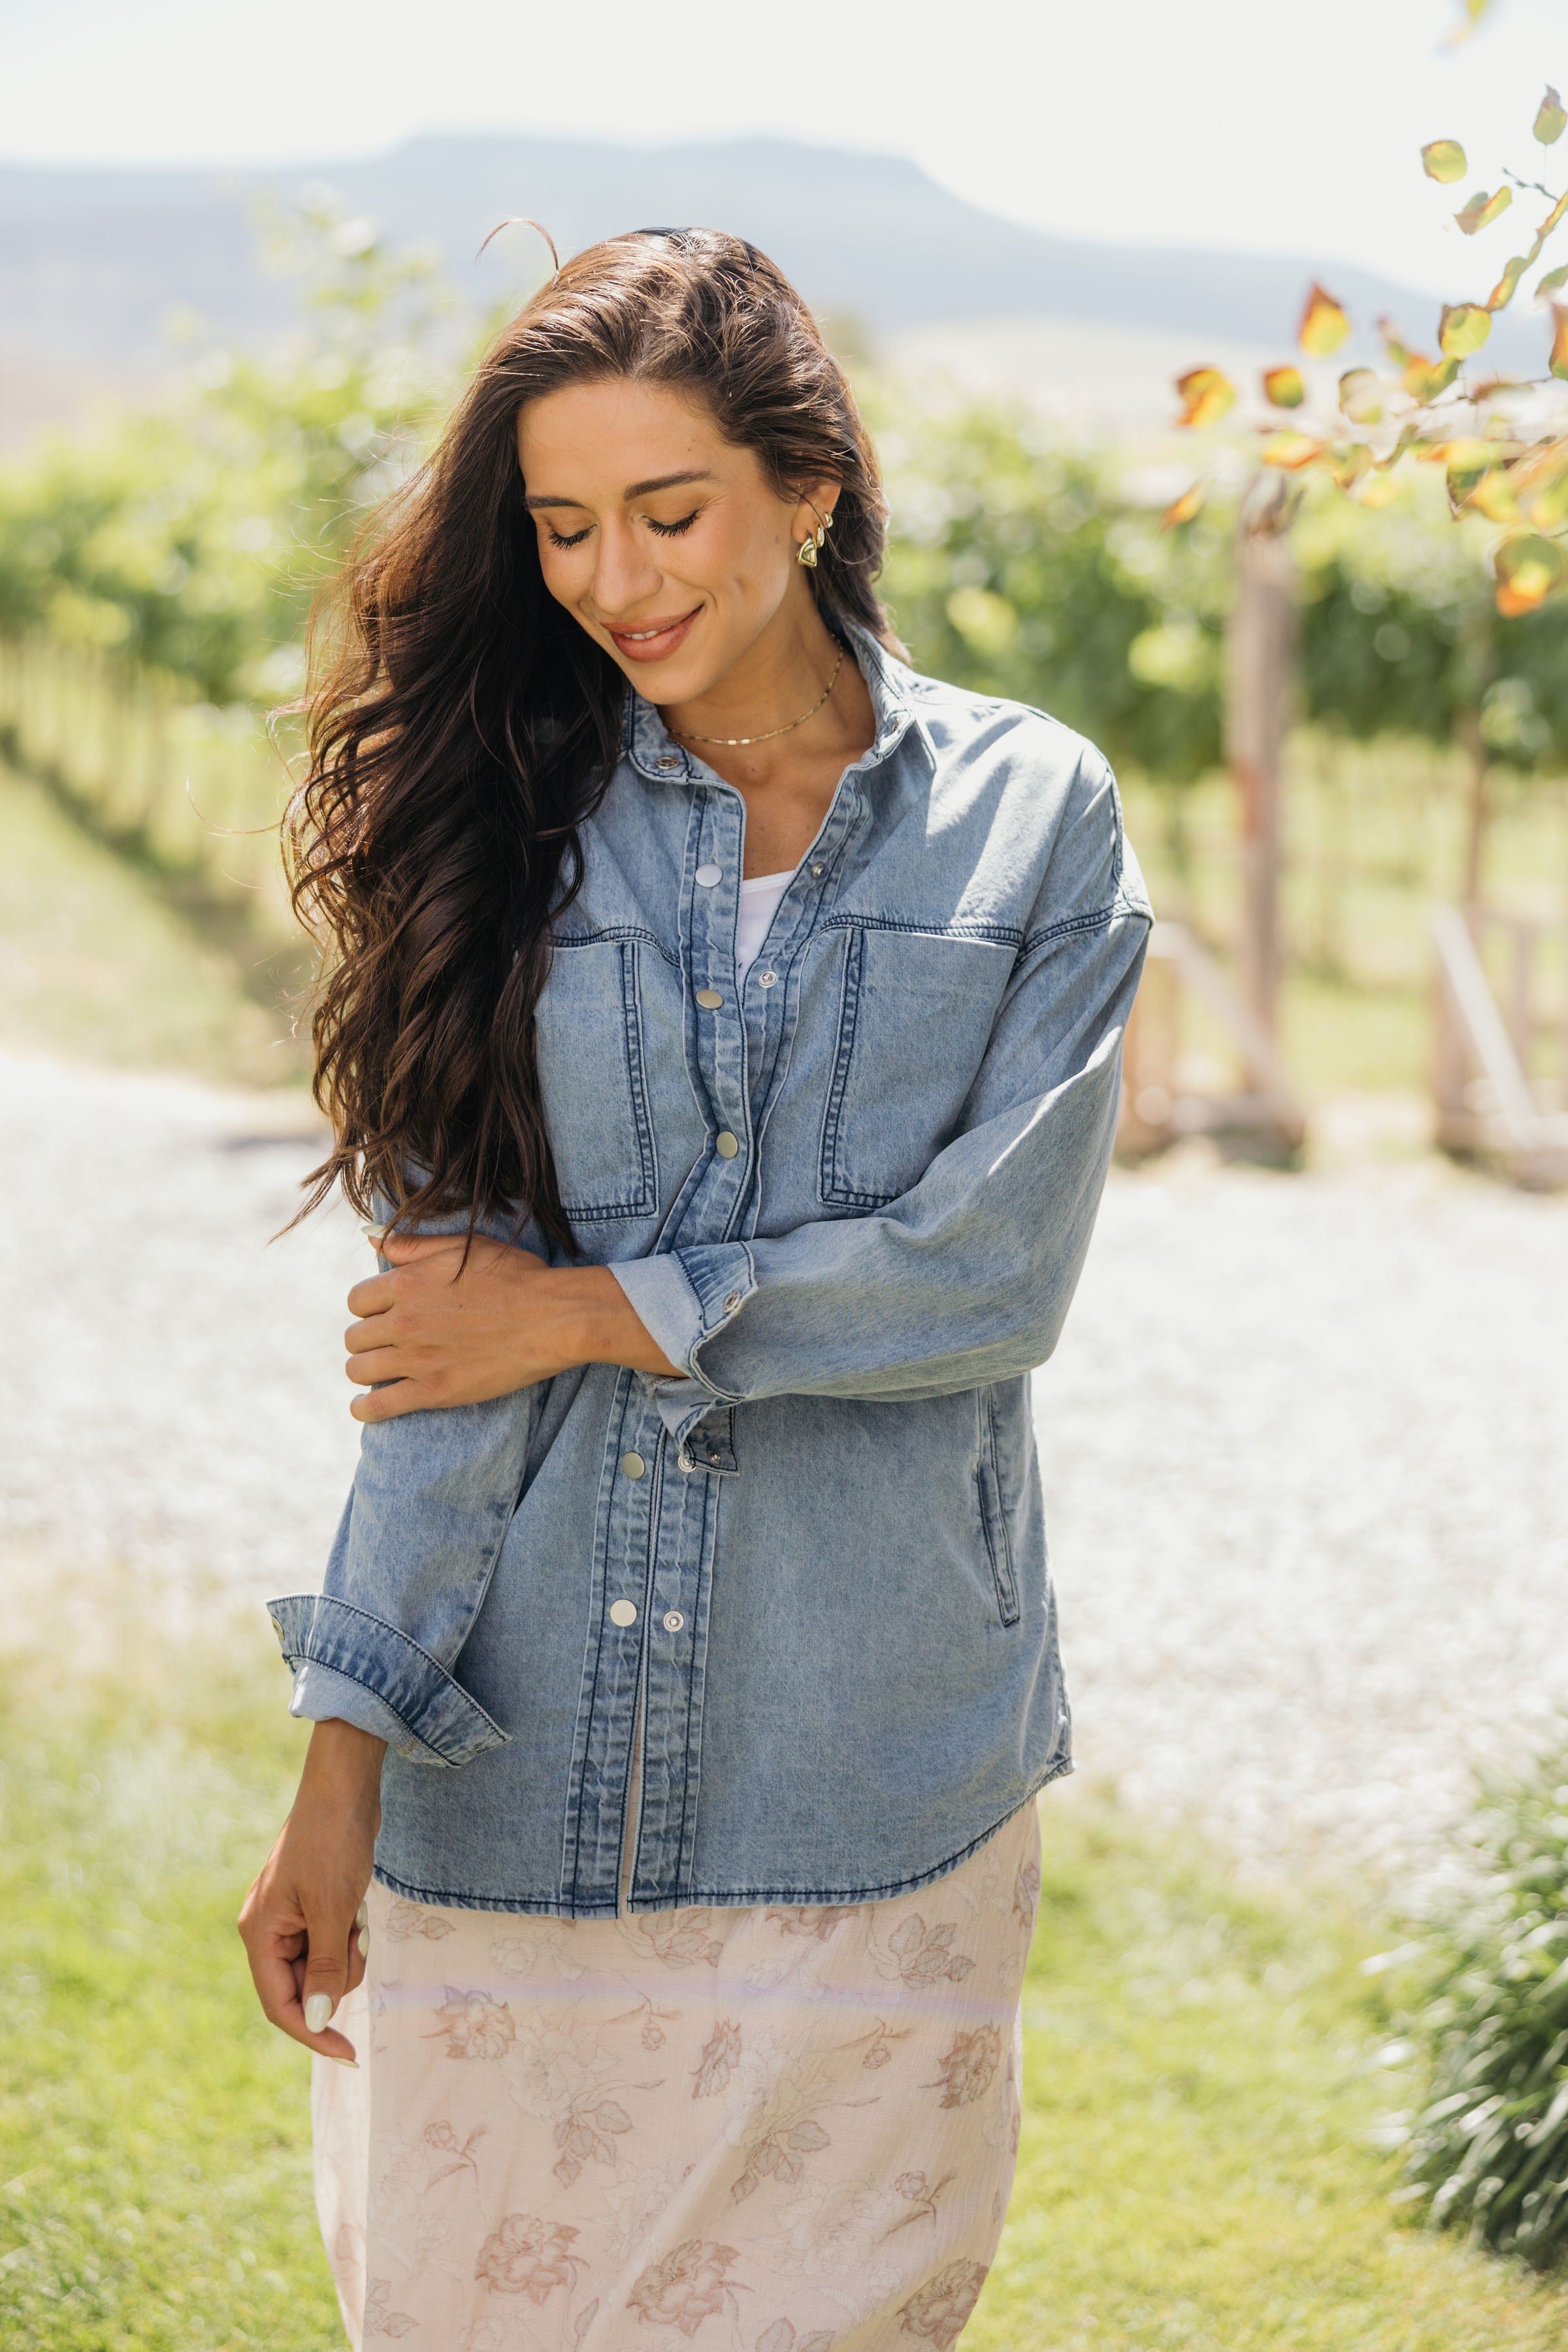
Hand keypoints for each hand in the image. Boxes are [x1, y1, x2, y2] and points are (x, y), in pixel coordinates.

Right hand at [238, 1719, 384, 2063]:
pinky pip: (332, 1943)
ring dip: (347, 1951)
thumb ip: (324, 1968)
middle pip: (305, 1988)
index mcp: (260, 1934)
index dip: (313, 2034)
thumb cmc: (333, 1843)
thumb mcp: (333, 1910)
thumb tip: (319, 2019)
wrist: (345, 1789)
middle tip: (356, 1938)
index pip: (280, 2006)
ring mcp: (290, 1919)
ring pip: (323, 1967)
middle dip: (338, 1974)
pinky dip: (349, 1934)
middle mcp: (268, 1931)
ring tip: (356, 1914)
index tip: (349, 2055)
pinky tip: (358, 1905)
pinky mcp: (312, 1908)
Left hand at [343, 1230, 677, 1422]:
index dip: (370, 1307)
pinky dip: (365, 1409)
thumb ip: (414, 1246)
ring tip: (381, 1371)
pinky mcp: (433, 1391)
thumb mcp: (465, 1248)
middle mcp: (404, 1321)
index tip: (384, 1314)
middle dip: (369, 1339)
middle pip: (355, 1337)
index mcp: (407, 1283)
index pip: (358, 1301)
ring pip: (359, 1370)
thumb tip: (372, 1239)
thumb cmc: (517, 1277)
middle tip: (389, 1343)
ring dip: (366, 1370)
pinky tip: (366, 1407)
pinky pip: (378, 1406)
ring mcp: (417, 1359)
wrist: (553, 1318)